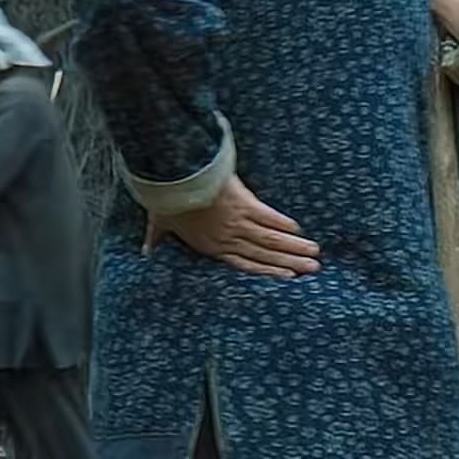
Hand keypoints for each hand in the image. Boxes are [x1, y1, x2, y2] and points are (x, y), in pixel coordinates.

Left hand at [151, 176, 319, 277]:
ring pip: (271, 240)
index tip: (284, 276)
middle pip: (264, 255)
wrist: (172, 182)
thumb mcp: (159, 222)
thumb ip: (156, 237)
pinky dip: (283, 224)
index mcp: (211, 246)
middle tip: (312, 270)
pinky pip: (268, 217)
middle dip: (289, 263)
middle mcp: (228, 239)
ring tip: (313, 255)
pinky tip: (298, 230)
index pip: (244, 264)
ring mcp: (238, 223)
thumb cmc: (165, 202)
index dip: (266, 271)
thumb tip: (144, 250)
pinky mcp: (245, 204)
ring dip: (293, 248)